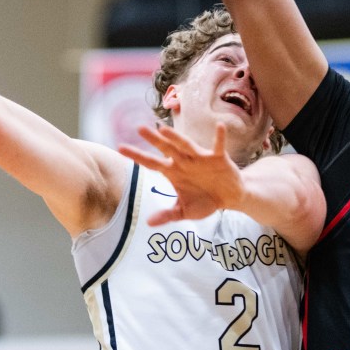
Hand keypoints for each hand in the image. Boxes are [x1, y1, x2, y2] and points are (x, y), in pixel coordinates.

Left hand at [119, 123, 244, 225]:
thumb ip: (168, 214)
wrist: (229, 197)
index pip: (151, 163)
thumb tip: (149, 222)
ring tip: (164, 129)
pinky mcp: (218, 157)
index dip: (137, 156)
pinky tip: (219, 126)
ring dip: (176, 138)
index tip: (120, 148)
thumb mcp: (185, 211)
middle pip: (166, 149)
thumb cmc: (205, 201)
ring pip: (186, 145)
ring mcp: (200, 158)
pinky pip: (218, 146)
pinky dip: (219, 136)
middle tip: (139, 128)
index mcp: (174, 172)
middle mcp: (184, 161)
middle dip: (154, 140)